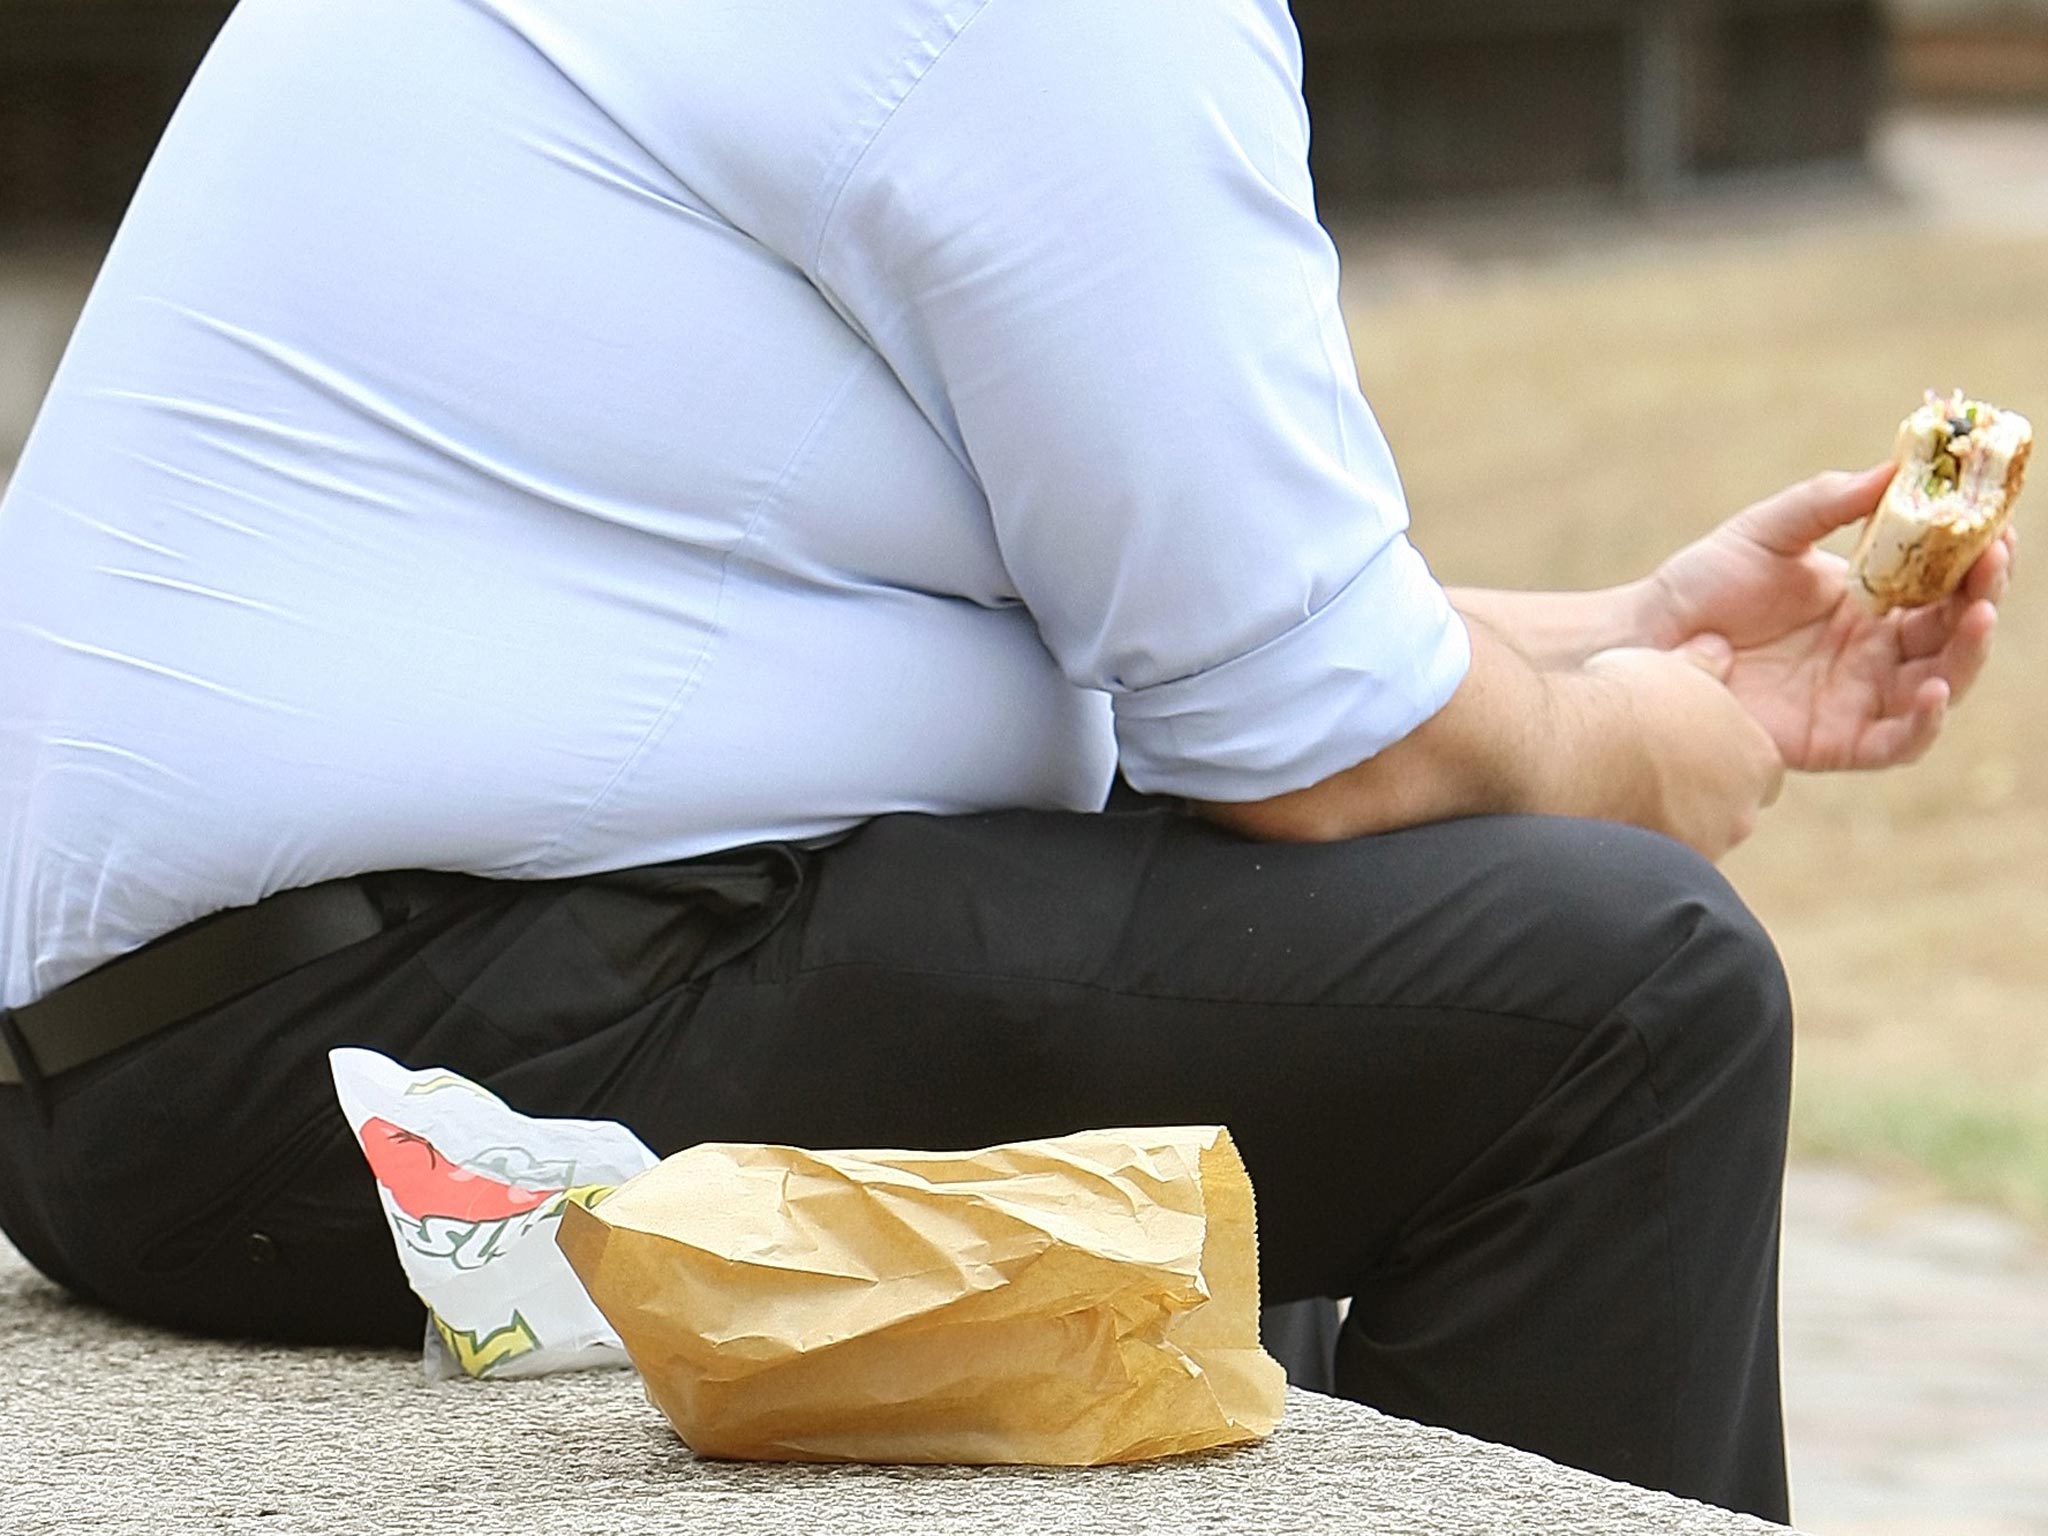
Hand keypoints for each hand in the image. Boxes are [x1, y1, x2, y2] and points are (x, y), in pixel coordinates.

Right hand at [1581, 639, 1785, 859]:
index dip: (1724, 759)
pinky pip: (1655, 863)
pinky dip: (1636, 843)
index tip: (1688, 749)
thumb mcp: (1670, 665)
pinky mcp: (1659, 872)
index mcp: (1757, 759)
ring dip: (1667, 822)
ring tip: (1618, 793)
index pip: (1759, 770)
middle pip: (1729, 810)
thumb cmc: (1620, 702)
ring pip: (1693, 839)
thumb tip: (1718, 650)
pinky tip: (1603, 817)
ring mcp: (1702, 847)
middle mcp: (1742, 812)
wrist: (1565, 749)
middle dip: (1699, 796)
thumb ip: (1704, 666)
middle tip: (1651, 770)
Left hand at [1643, 466, 2014, 770]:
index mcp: (1872, 603)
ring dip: (1967, 655)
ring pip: (1940, 685)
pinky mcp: (1834, 741)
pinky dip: (1923, 723)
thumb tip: (1895, 467)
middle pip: (1953, 634)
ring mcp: (1858, 699)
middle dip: (1981, 598)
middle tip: (1990, 563)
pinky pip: (1896, 742)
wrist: (1647, 637)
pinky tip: (1932, 690)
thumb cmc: (1705, 583)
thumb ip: (1828, 502)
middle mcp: (1876, 654)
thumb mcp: (1769, 530)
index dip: (1978, 559)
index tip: (1997, 526)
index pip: (1946, 583)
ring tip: (1975, 616)